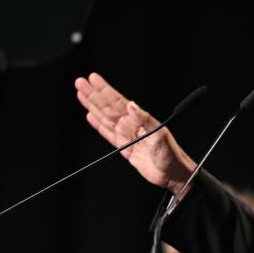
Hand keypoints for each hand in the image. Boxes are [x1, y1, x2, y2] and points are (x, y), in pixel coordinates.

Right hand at [75, 72, 194, 190]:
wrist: (172, 174)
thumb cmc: (171, 154)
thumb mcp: (160, 135)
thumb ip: (144, 120)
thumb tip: (131, 105)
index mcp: (140, 119)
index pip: (118, 101)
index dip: (104, 90)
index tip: (93, 78)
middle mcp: (132, 125)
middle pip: (107, 106)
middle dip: (93, 94)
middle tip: (80, 81)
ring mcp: (127, 135)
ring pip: (105, 117)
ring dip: (92, 105)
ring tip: (81, 93)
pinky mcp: (124, 147)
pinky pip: (107, 133)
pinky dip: (98, 124)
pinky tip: (90, 116)